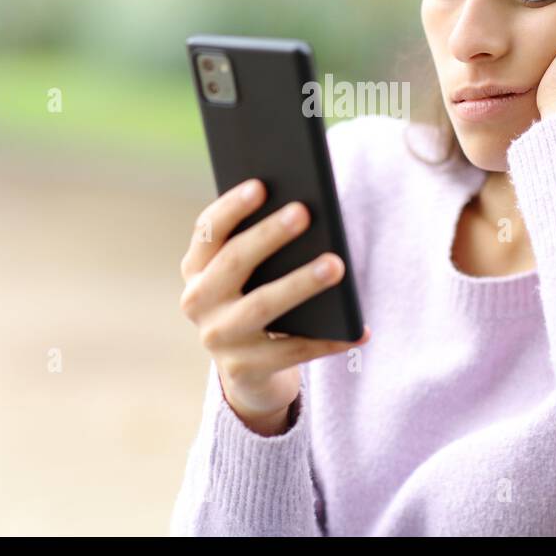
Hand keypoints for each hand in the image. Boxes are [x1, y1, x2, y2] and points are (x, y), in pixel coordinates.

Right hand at [178, 178, 370, 435]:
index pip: (208, 230)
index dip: (232, 207)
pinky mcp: (244, 370)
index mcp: (196, 268)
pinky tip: (358, 329)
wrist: (249, 370)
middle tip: (304, 212)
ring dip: (300, 283)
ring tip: (336, 264)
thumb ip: (261, 245)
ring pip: (262, 306)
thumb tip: (304, 211)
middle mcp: (198, 301)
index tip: (261, 184)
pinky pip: (292, 350)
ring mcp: (218, 338)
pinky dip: (327, 340)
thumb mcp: (249, 273)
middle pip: (234, 262)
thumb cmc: (257, 299)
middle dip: (269, 235)